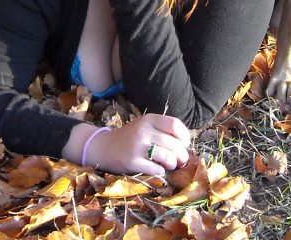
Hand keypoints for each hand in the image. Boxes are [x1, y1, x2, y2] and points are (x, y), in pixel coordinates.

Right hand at [66, 115, 190, 174]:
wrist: (104, 147)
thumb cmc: (130, 137)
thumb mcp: (145, 126)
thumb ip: (163, 130)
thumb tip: (186, 146)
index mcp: (149, 119)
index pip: (175, 125)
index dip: (185, 136)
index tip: (184, 144)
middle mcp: (144, 131)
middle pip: (175, 144)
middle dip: (182, 156)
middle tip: (179, 161)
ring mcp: (138, 146)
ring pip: (168, 158)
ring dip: (172, 164)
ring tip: (168, 165)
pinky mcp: (133, 162)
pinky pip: (157, 170)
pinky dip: (161, 172)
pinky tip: (155, 169)